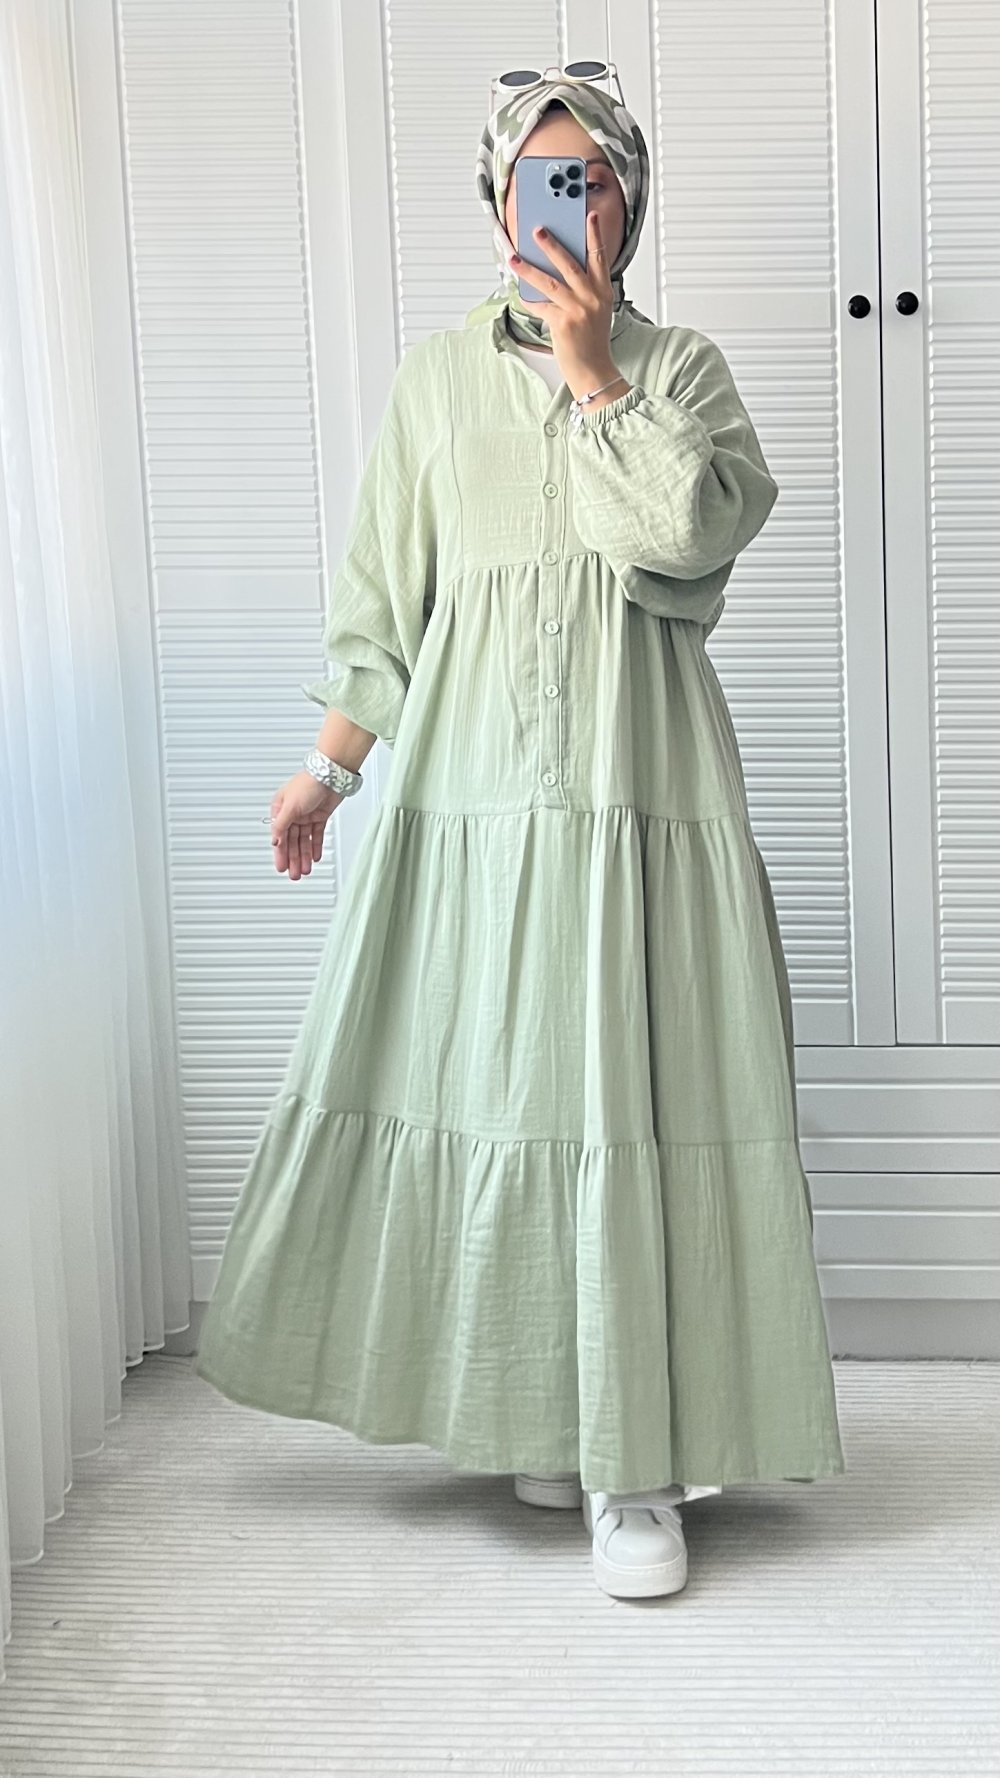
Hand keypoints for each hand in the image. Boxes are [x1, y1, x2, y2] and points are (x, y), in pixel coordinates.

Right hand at [269, 770, 340, 879]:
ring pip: (304, 841)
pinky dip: (316, 846)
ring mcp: (307, 815)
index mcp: (280, 809)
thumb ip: (281, 825)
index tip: (281, 866)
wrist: (331, 775)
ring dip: (304, 856)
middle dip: (293, 858)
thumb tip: (274, 840)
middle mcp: (293, 813)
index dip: (281, 853)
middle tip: (294, 874)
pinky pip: (316, 835)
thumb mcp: (290, 806)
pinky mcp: (320, 816)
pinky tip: (315, 857)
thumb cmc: (308, 783)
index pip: (280, 836)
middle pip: (292, 841)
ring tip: (305, 870)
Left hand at [510, 210, 626, 397]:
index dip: (594, 235)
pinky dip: (529, 300)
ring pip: (549, 282)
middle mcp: (592, 298)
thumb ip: (582, 290)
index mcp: (603, 291)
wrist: (593, 370)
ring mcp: (578, 310)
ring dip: (529, 269)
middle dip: (551, 245)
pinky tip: (519, 293)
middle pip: (569, 263)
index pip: (600, 257)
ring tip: (515, 258)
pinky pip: (540, 307)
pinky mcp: (563, 323)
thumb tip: (555, 271)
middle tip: (537, 229)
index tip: (589, 216)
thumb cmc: (591, 341)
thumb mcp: (595, 310)